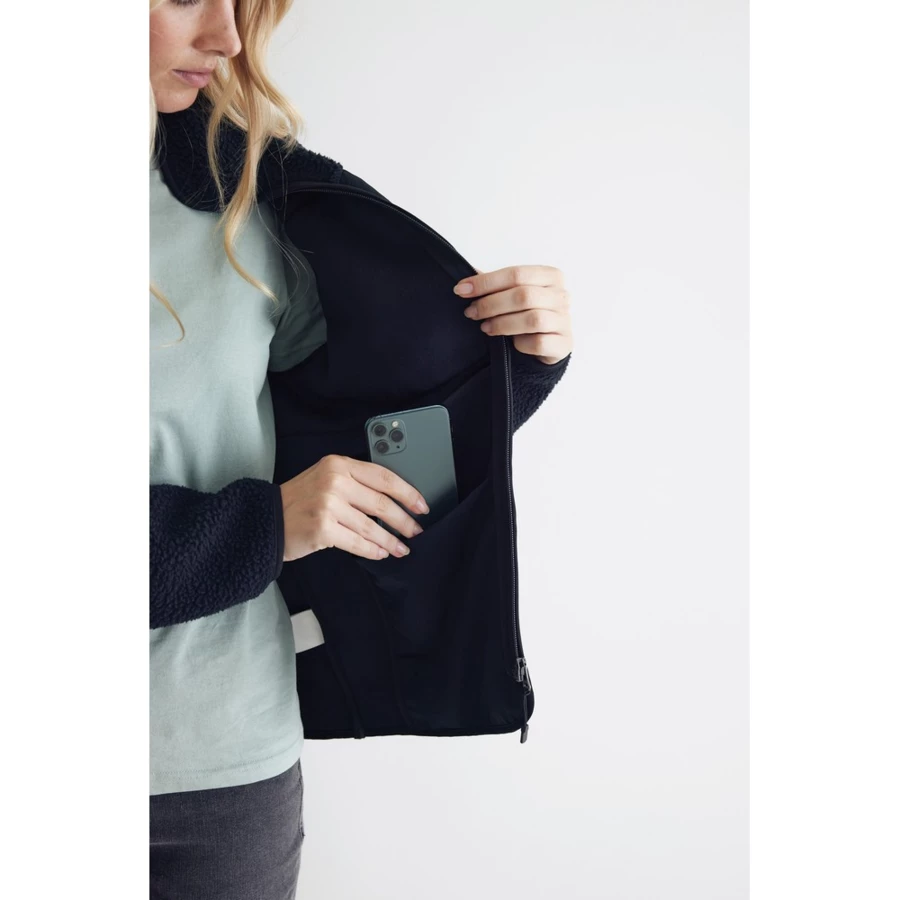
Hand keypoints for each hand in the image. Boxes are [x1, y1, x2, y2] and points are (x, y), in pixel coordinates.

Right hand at [279, 455, 429, 562]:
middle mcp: (334, 481)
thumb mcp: (326, 478)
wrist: (266, 519)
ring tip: (401, 548)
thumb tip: (394, 499)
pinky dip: (372, 550)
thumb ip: (355, 481)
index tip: (421, 506)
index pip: (384, 476)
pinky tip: (381, 553)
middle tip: (416, 531)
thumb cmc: (300, 500)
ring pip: (371, 526)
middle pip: (381, 503)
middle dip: (404, 521)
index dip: (408, 493)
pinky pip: (357, 542)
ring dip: (390, 540)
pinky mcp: (322, 529)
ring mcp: (328, 505)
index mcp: (339, 464)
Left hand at [454, 265, 573, 364]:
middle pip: (523, 295)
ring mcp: (564, 320)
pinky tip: (511, 343)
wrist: (549, 343)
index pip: (516, 274)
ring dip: (502, 324)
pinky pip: (538, 342)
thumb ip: (495, 285)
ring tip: (485, 327)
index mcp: (550, 276)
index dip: (486, 282)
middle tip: (471, 312)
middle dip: (491, 304)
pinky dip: (520, 343)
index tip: (461, 289)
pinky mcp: (563, 343)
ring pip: (532, 319)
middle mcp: (561, 295)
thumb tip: (466, 282)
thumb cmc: (529, 313)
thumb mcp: (514, 294)